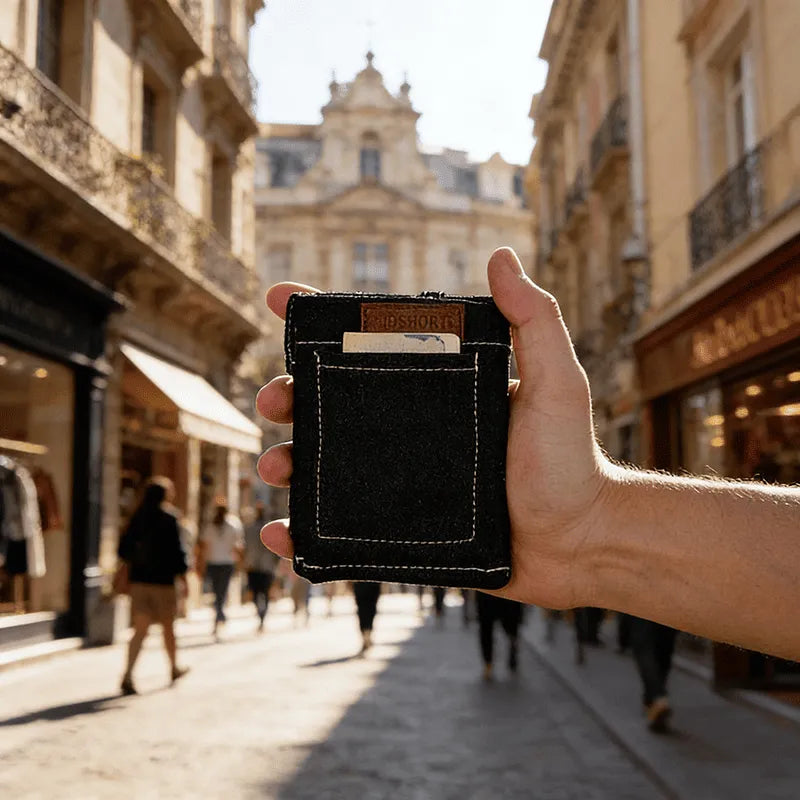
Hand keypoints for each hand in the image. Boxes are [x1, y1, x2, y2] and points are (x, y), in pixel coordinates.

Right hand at [255, 249, 610, 608]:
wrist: (578, 543)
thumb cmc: (570, 460)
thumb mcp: (556, 382)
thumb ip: (535, 321)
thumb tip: (501, 255)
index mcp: (434, 389)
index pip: (368, 348)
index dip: (319, 324)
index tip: (281, 300)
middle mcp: (409, 431)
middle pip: (331, 407)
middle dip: (288, 398)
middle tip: (274, 403)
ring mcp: (399, 482)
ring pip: (324, 467)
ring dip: (285, 462)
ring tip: (275, 468)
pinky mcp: (398, 531)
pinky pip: (338, 532)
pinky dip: (301, 534)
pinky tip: (280, 534)